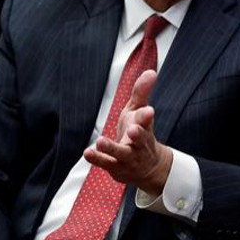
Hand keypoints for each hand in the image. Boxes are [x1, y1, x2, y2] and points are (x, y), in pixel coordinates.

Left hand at [84, 70, 172, 195]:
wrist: (147, 167)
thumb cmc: (140, 133)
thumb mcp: (140, 111)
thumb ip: (142, 92)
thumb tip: (151, 72)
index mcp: (145, 127)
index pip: (146, 120)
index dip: (146, 115)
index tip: (149, 110)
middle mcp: (139, 143)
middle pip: (140, 139)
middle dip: (138, 135)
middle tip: (132, 129)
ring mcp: (128, 157)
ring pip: (121, 153)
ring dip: (111, 148)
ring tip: (101, 141)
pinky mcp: (116, 167)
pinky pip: (106, 163)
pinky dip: (97, 159)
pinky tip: (88, 152)